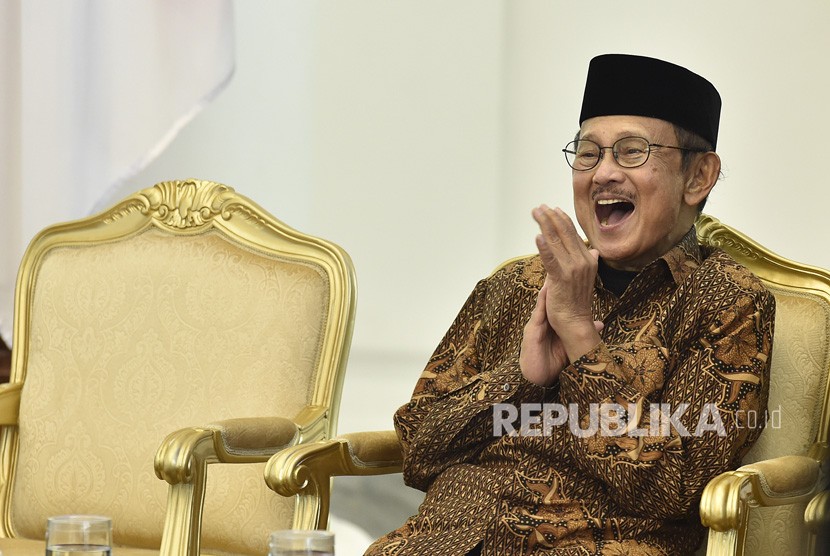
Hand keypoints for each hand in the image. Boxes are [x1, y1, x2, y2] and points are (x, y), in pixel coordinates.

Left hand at [519, 205, 602, 385]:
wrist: (576, 323)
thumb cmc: (576, 302)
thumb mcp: (584, 278)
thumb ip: (587, 262)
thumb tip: (594, 252)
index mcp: (588, 259)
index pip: (573, 234)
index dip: (561, 220)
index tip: (551, 209)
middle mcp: (583, 261)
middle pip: (565, 233)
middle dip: (551, 217)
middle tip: (539, 207)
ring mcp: (573, 269)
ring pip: (557, 241)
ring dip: (545, 225)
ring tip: (536, 213)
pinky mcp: (561, 279)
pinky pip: (551, 259)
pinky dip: (544, 247)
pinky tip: (537, 236)